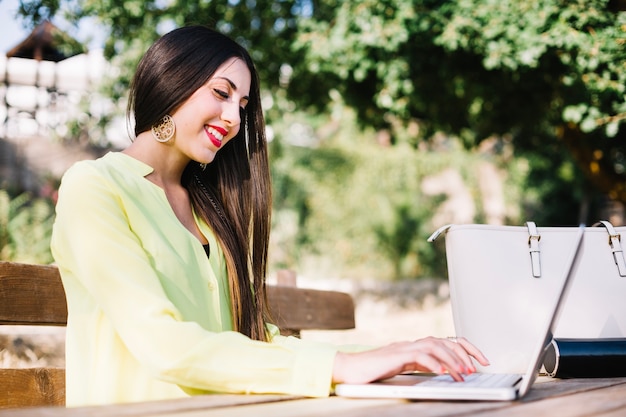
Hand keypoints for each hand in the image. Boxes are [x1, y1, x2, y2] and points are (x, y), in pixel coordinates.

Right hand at [332, 336, 489, 383]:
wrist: (350, 369)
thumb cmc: (373, 371)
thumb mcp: (402, 368)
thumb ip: (419, 365)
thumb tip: (442, 369)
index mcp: (415, 346)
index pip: (445, 341)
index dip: (466, 348)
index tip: (481, 360)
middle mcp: (411, 343)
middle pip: (444, 340)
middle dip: (464, 353)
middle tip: (477, 368)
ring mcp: (403, 347)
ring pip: (434, 345)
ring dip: (452, 359)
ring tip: (463, 373)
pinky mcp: (395, 354)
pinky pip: (419, 355)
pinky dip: (433, 362)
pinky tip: (442, 371)